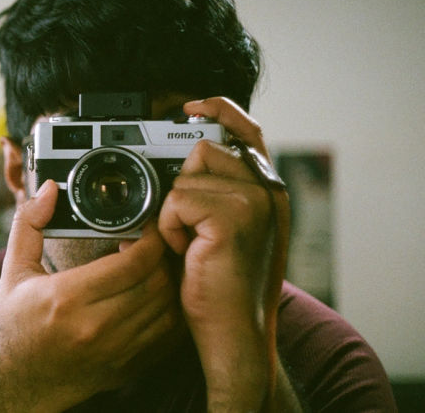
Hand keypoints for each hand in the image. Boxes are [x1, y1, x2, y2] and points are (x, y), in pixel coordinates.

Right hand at [0, 180, 184, 411]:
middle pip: (157, 282)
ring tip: (153, 267)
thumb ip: (29, 225)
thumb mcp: (14, 271)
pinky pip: (167, 334)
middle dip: (162, 256)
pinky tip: (153, 296)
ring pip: (167, 308)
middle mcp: (95, 327)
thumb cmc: (15, 326)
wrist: (18, 385)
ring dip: (167, 282)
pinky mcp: (128, 366)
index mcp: (67, 299)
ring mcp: (115, 350)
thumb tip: (50, 190)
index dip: (149, 238)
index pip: (133, 263)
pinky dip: (168, 311)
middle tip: (151, 243)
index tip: (145, 226)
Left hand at [158, 97, 290, 409]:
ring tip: (191, 246)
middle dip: (181, 187)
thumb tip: (180, 160)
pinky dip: (169, 227)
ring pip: (186, 176)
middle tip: (188, 230)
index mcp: (266, 190)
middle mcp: (267, 190)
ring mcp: (255, 201)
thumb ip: (212, 193)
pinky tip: (188, 253)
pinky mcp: (234, 216)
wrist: (233, 332)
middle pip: (204, 149)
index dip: (220, 110)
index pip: (246, 129)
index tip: (191, 105)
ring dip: (173, 212)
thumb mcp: (216, 231)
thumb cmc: (217, 285)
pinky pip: (177, 199)